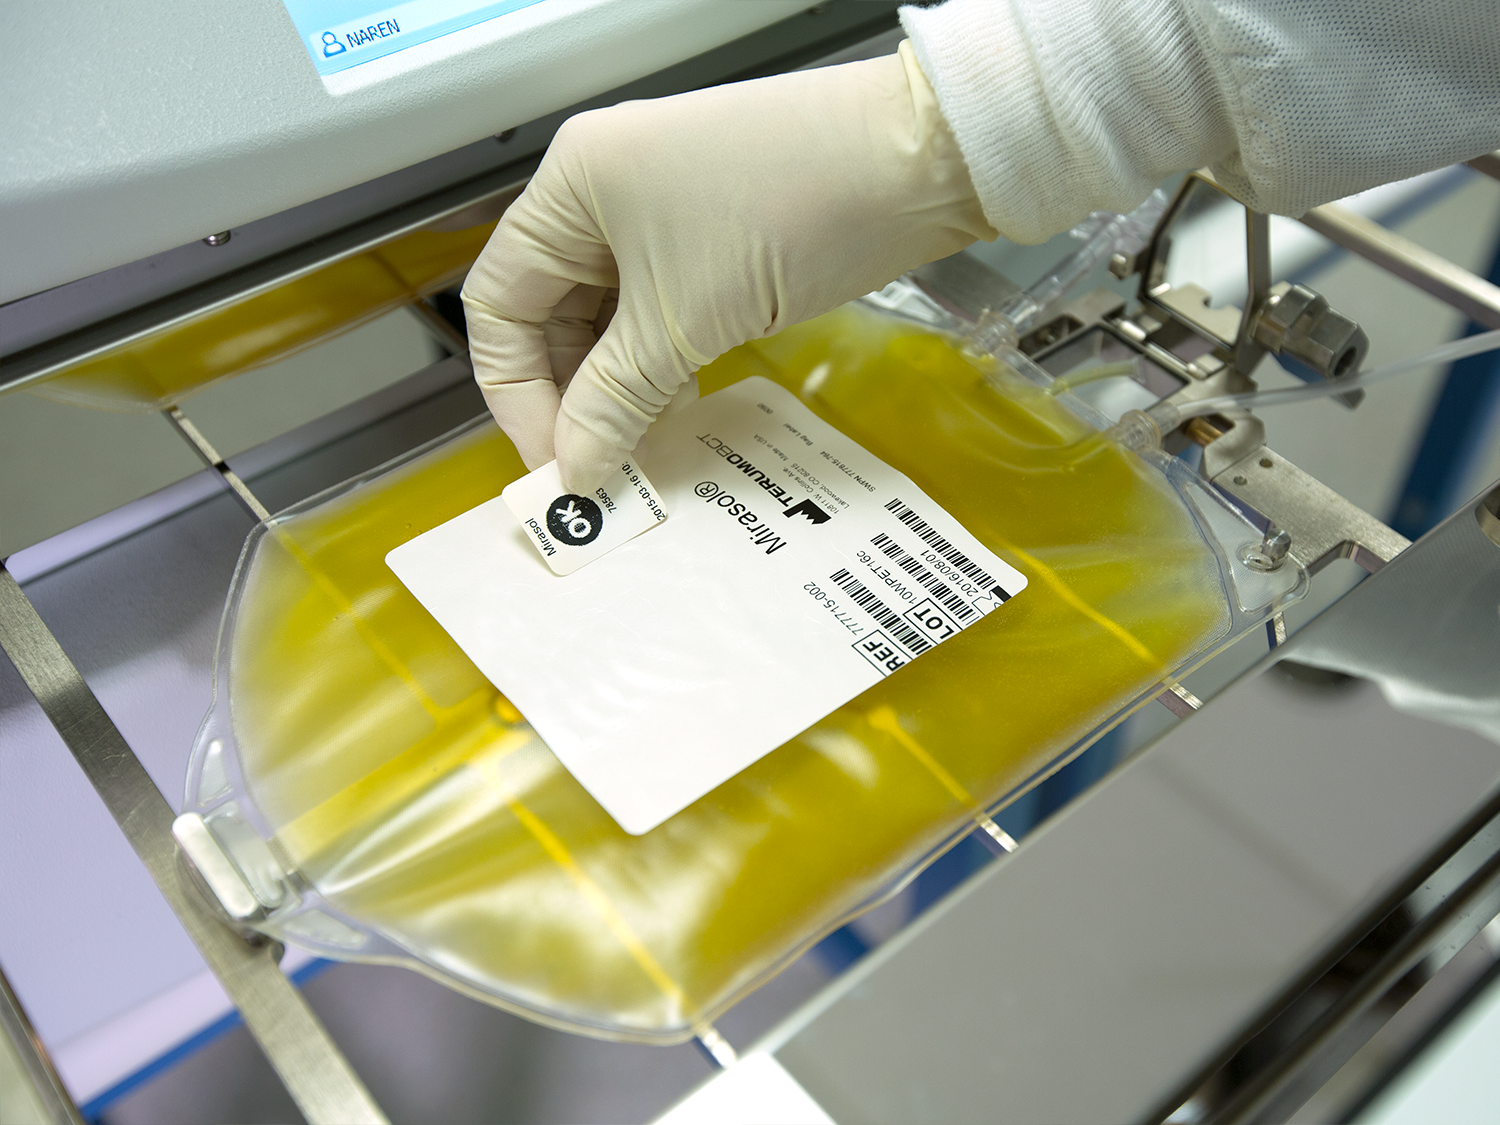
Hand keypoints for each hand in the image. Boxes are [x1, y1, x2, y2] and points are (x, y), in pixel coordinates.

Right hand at [461, 42, 993, 491]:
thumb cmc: (789, 213)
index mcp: (570, 185)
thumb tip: (575, 471)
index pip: (499, 301)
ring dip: (618, 386)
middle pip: (551, 312)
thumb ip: (614, 400)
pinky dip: (660, 362)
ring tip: (639, 450)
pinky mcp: (712, 234)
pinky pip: (659, 310)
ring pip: (609, 317)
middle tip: (600, 466)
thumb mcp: (685, 319)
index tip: (554, 461)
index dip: (517, 391)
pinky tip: (675, 410)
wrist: (919, 158)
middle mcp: (603, 189)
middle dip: (571, 394)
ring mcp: (660, 209)